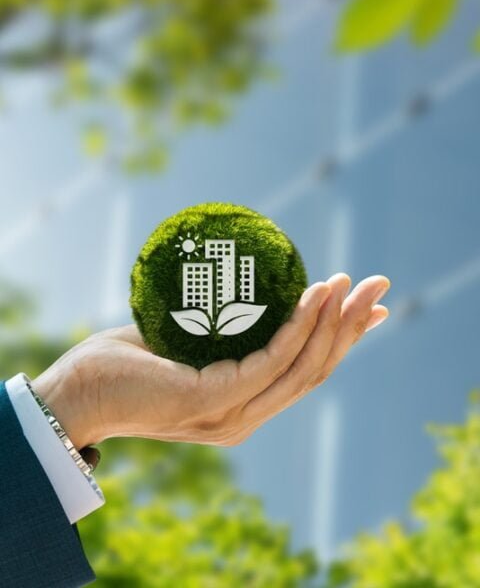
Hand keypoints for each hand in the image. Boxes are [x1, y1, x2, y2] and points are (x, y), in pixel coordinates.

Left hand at [32, 273, 389, 449]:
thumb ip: (222, 333)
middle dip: (352, 326)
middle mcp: (248, 416)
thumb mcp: (187, 345)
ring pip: (304, 366)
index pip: (306, 372)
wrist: (76, 396)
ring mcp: (234, 413)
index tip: (370, 310)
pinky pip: (272, 358)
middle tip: (378, 285)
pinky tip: (316, 293)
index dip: (343, 341)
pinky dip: (300, 325)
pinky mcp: (217, 400)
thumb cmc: (126, 365)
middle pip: (316, 368)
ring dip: (335, 322)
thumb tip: (242, 295)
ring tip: (355, 284)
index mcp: (244, 406)